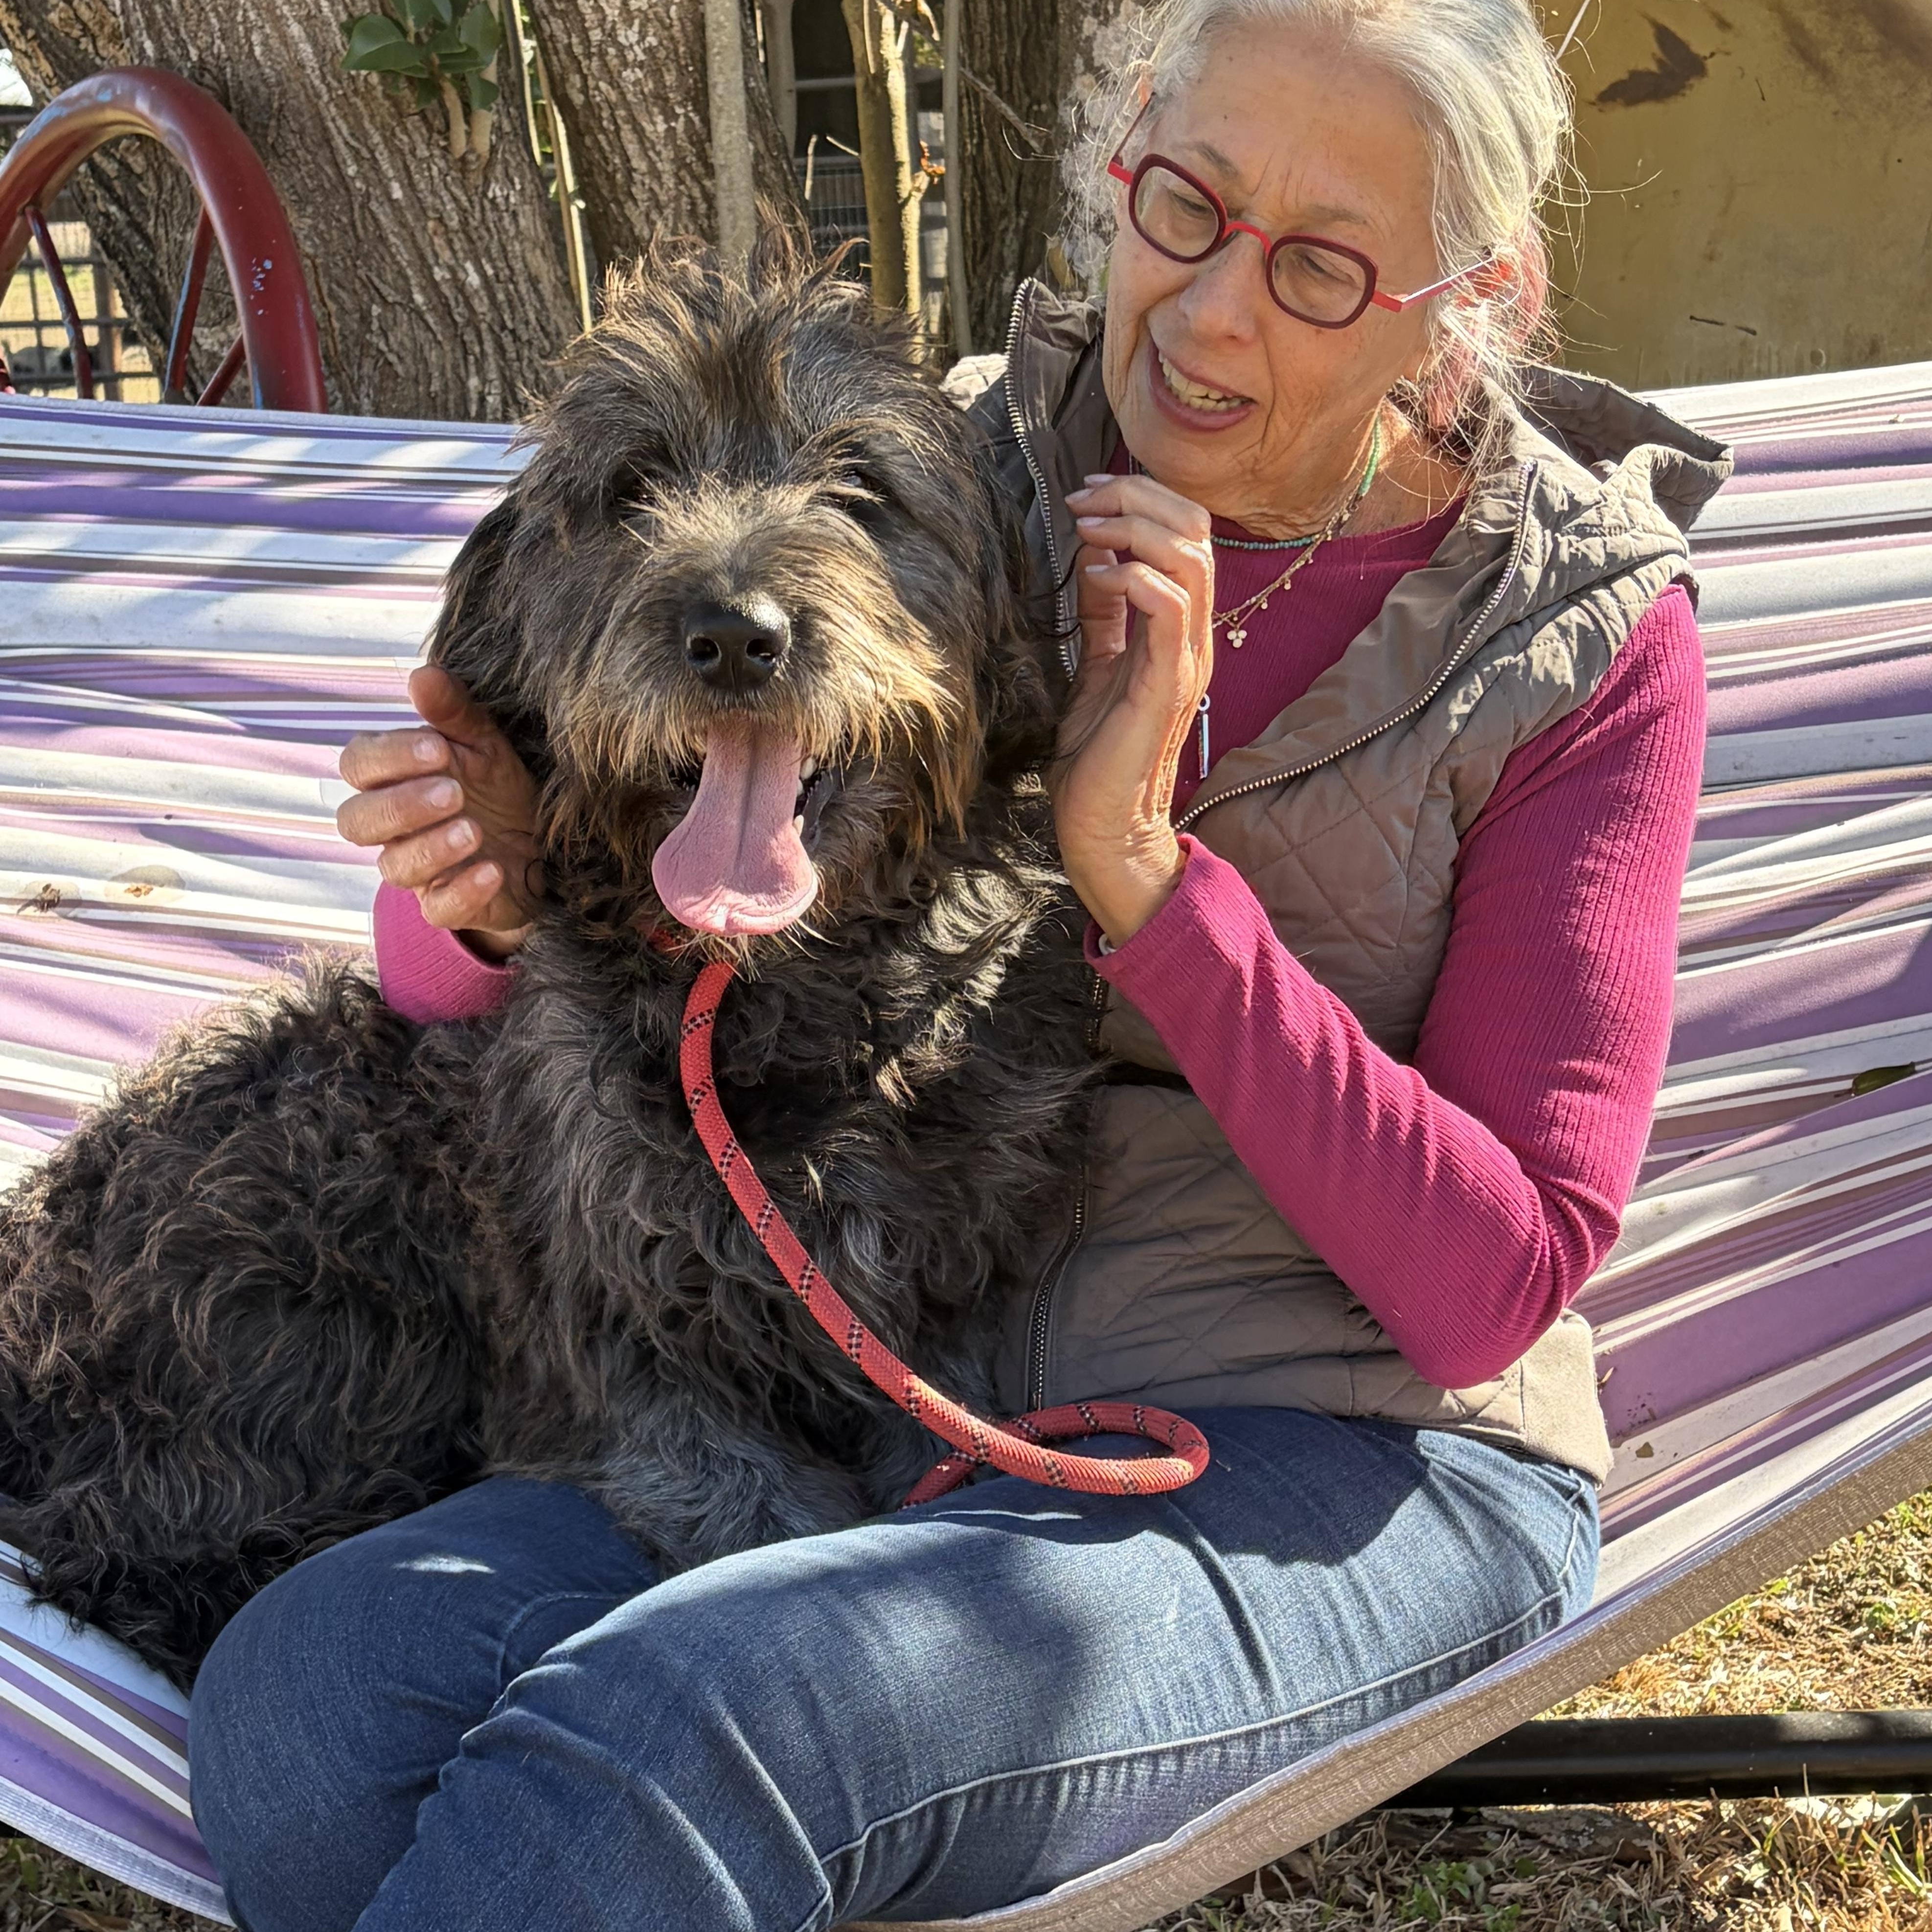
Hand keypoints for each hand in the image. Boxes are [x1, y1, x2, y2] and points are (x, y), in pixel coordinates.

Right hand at [337, 665, 541, 958]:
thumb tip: (421, 674)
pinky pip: (437, 909)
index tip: (438, 748)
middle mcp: (395, 827)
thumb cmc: (501, 789)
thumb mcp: (486, 745)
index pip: (358, 765)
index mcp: (393, 779)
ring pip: (393, 867)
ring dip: (430, 847)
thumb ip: (454, 714)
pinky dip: (463, 891)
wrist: (545, 847)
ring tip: (474, 829)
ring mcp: (418, 871)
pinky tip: (492, 870)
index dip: (388, 758)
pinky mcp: (448, 906)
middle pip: (357, 821)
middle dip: (401, 806)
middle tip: (454, 791)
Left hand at [1048, 472, 1213, 947]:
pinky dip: (1131, 576)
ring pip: (1190, 558)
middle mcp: (1193, 639)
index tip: (1087, 492)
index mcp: (1179, 630)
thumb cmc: (1099, 756)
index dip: (1141, 497)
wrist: (1106, 828)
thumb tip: (1097, 555)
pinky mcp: (1165, 685)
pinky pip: (1167, 606)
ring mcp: (1185, 661)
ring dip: (1133, 527)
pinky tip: (1096, 576)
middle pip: (1195, 531)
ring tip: (1087, 527)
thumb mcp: (1098, 666)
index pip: (1187, 534)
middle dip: (1135, 497)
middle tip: (1081, 498)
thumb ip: (1106, 615)